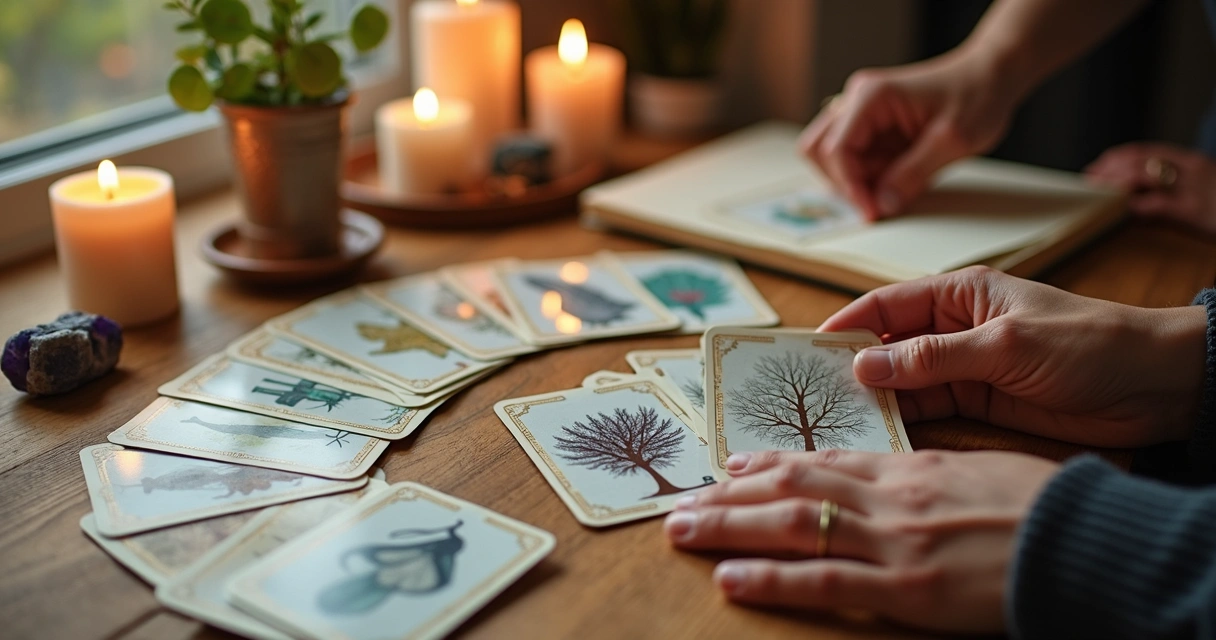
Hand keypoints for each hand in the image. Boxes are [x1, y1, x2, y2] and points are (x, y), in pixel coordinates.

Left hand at [664, 449, 1058, 633]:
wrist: (1087, 539)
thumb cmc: (1045, 505)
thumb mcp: (981, 470)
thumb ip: (930, 473)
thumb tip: (899, 475)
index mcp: (908, 469)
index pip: (821, 460)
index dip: (768, 464)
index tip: (730, 465)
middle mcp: (888, 499)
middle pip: (790, 488)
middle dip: (728, 496)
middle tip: (680, 501)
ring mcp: (892, 542)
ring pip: (791, 525)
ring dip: (728, 526)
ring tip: (681, 529)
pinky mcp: (905, 589)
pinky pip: (824, 582)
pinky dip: (770, 581)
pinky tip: (730, 580)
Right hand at [800, 49, 1018, 220]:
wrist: (991, 77)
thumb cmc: (977, 95)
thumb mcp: (952, 140)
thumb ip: (914, 173)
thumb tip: (883, 204)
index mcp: (871, 97)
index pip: (836, 149)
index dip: (850, 186)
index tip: (873, 210)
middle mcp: (857, 102)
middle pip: (820, 151)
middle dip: (844, 183)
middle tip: (877, 204)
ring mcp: (862, 115)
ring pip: (832, 159)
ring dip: (855, 182)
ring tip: (891, 191)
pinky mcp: (872, 129)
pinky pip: (855, 160)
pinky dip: (869, 179)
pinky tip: (898, 181)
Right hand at [819, 266, 1207, 447]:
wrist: (1157, 386)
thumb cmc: (1090, 345)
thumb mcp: (1006, 346)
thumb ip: (934, 357)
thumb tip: (866, 366)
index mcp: (960, 293)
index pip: (885, 304)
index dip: (844, 325)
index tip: (807, 351)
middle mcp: (953, 328)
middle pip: (885, 345)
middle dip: (850, 366)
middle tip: (807, 394)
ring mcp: (963, 367)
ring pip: (901, 382)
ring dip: (872, 399)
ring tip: (832, 420)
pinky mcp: (977, 404)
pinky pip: (926, 410)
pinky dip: (900, 422)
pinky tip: (873, 435)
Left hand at [1085, 142, 1215, 234]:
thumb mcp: (1203, 195)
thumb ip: (1173, 197)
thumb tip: (1136, 208)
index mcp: (1193, 162)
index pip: (1146, 151)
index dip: (1116, 158)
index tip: (1095, 167)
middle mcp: (1192, 169)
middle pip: (1139, 161)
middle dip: (1108, 171)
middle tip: (1088, 183)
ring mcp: (1194, 188)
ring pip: (1143, 176)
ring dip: (1114, 185)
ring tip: (1096, 195)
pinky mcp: (1195, 211)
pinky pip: (1156, 205)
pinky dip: (1133, 207)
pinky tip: (1118, 212)